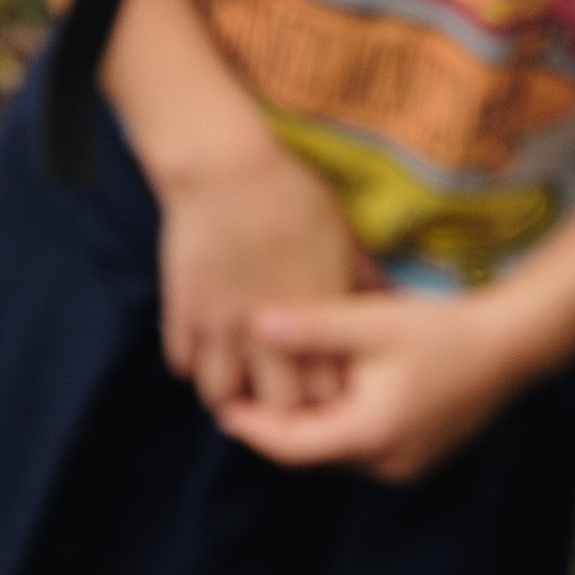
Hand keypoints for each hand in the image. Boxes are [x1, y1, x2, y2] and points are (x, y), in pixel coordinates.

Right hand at [156, 142, 377, 412]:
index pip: (328, 394)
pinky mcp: (182, 311)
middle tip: (279, 391)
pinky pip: (181, 361)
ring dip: (230, 389)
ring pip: (220, 394)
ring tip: (237, 375)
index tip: (324, 384)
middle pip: (278, 407)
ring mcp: (220, 327)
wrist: (223, 168)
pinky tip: (206, 344)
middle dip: (281, 407)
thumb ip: (363, 278)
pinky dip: (193, 361)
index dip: (328, 396)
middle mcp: (268, 333)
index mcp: (315, 318)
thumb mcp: (341, 234)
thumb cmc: (290, 194)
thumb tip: (393, 300)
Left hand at [212, 284, 540, 480]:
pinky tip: (321, 392)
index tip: (220, 408)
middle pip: (312, 454)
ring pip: (336, 451)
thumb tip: (254, 321)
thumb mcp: (372, 321)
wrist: (512, 346)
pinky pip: (360, 446)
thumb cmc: (442, 331)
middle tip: (236, 397)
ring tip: (271, 393)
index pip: (292, 447)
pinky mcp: (418, 454)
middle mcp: (387, 463)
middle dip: (273, 428)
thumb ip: (312, 325)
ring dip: (305, 427)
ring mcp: (406, 464)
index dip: (252, 429)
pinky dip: (334, 424)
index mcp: (371, 436)